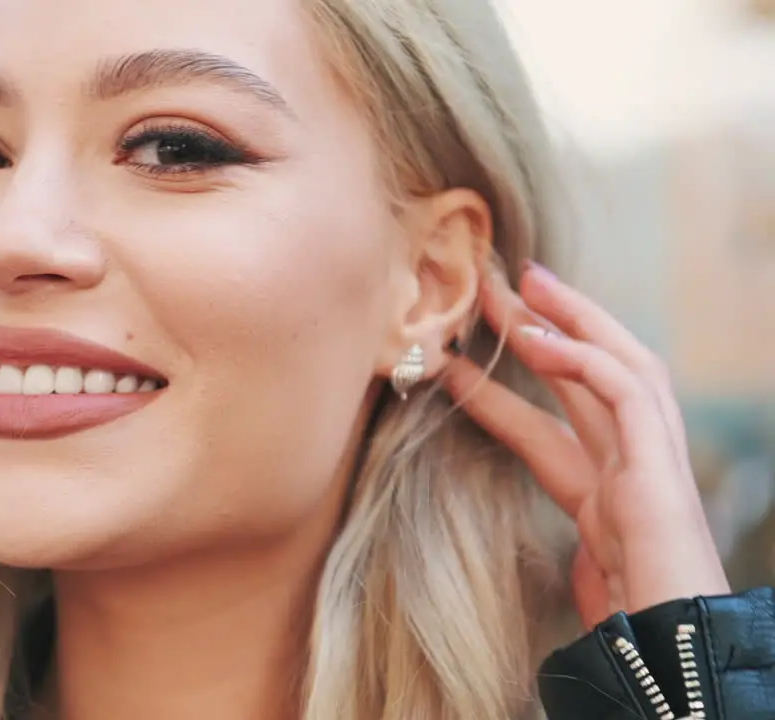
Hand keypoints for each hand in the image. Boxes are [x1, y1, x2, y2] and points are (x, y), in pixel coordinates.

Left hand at [444, 262, 729, 628]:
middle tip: (500, 278)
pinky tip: (537, 342)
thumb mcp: (564, 578)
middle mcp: (636, 469)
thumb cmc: (625, 630)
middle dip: (550, 325)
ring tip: (519, 285)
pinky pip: (626, 392)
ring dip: (570, 320)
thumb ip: (535, 545)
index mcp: (609, 497)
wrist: (674, 659)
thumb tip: (474, 533)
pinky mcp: (661, 468)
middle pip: (596, 376)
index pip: (552, 426)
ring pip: (622, 364)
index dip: (505, 390)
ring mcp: (655, 464)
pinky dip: (583, 360)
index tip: (458, 360)